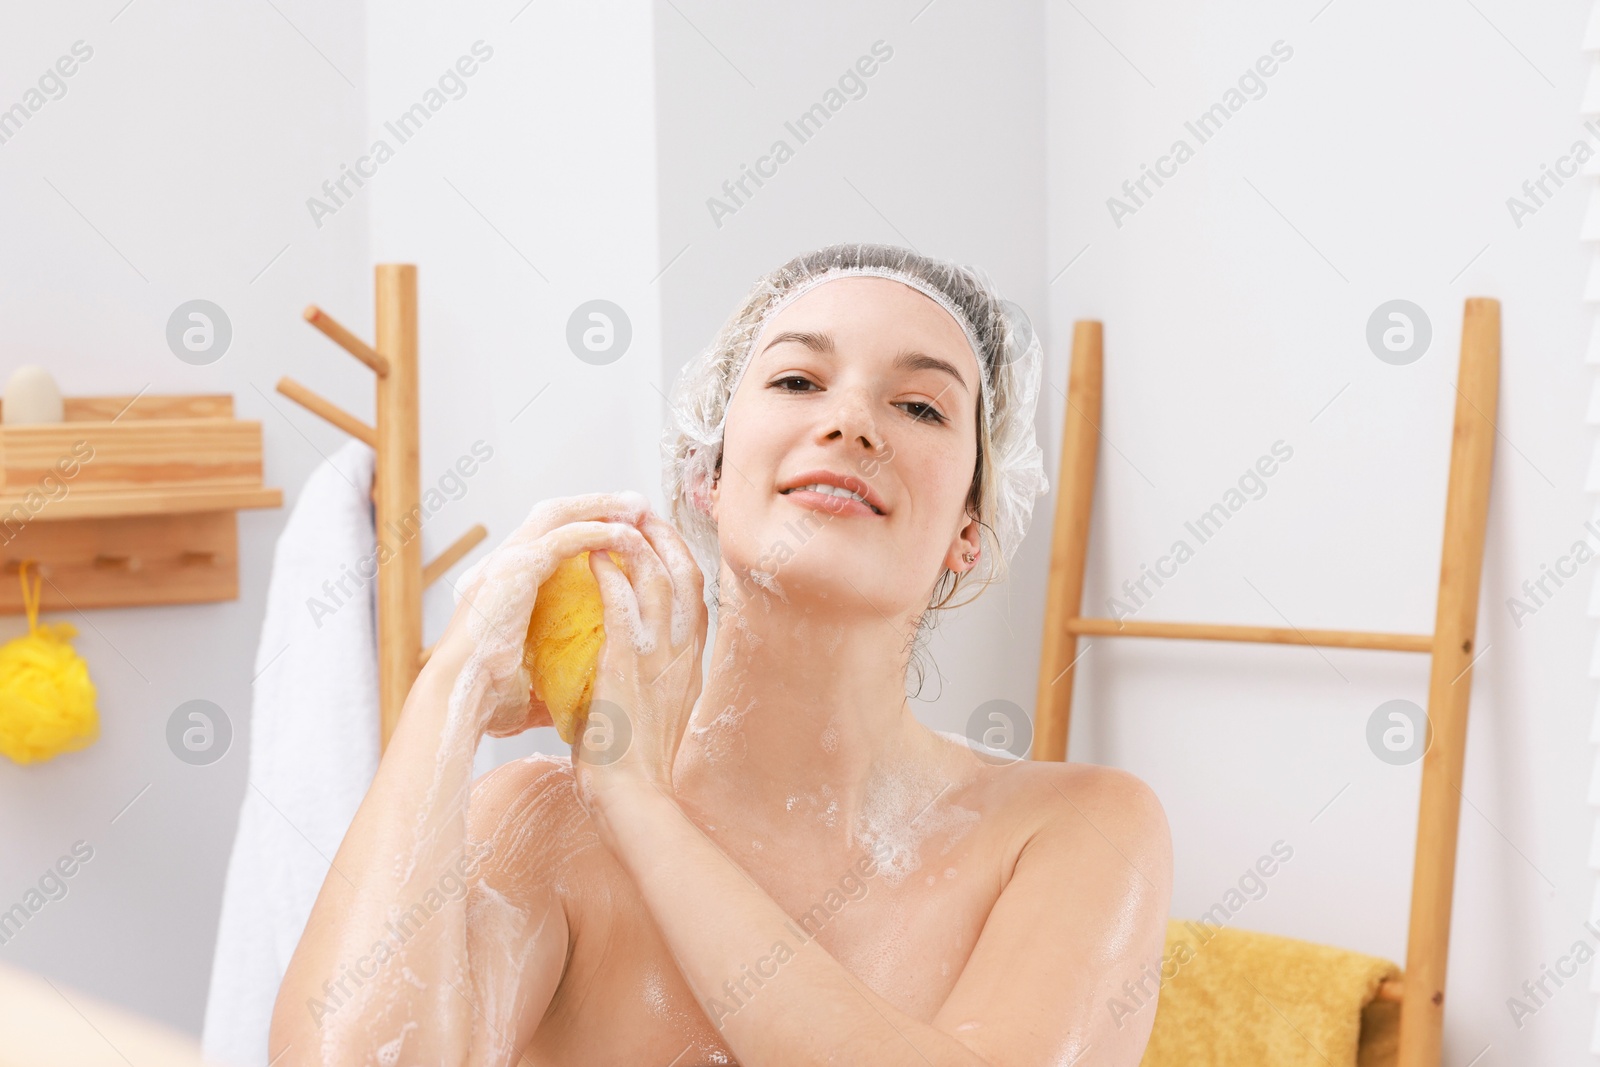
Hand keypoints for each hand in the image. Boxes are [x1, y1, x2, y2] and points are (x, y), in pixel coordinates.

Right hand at [435, 491, 658, 738]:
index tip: (627, 527)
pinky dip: (594, 531)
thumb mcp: (533, 682)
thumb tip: (583, 695)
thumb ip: (558, 676)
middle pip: (556, 515)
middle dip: (599, 505)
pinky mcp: (514, 571)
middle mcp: (503, 565)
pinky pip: (560, 538)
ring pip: (558, 515)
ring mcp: (505, 564)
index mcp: (507, 585)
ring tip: (637, 507)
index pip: (550, 538)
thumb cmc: (487, 699)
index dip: (587, 526)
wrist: (457, 703)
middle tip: (638, 504)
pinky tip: (624, 533)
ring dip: (601, 508)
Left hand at [573, 507, 706, 801]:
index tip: (658, 535)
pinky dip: (611, 575)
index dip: (679, 556)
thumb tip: (634, 659)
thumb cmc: (637, 766)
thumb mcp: (661, 712)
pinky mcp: (629, 665)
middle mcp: (684, 654)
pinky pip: (624, 605)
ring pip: (659, 579)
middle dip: (663, 536)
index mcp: (693, 664)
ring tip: (613, 523)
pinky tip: (593, 557)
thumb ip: (655, 679)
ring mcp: (660, 658)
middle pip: (685, 574)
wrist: (635, 798)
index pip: (696, 594)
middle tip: (637, 512)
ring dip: (636, 544)